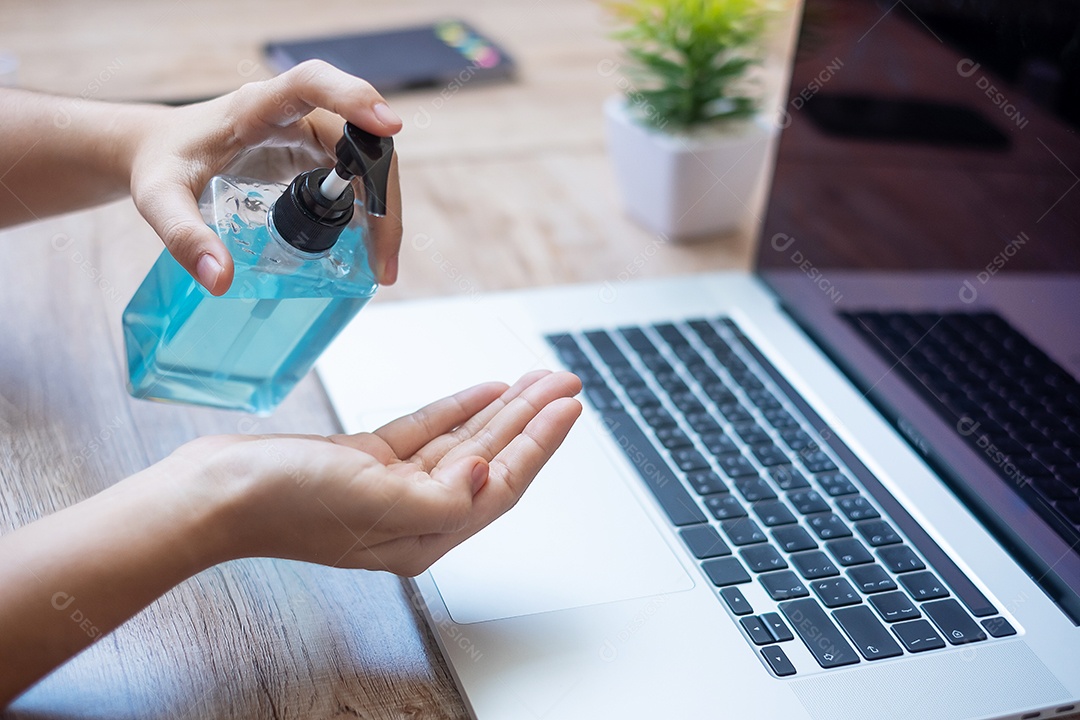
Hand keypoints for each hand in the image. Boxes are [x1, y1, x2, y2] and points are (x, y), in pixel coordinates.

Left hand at [128, 60, 403, 294]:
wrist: (155, 149)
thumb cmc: (159, 163)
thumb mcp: (160, 200)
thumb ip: (183, 236)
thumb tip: (220, 280)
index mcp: (257, 108)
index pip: (313, 84)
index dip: (354, 97)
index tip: (388, 125)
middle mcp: (293, 114)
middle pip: (360, 139)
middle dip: (382, 196)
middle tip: (383, 258)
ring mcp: (308, 133)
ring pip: (367, 161)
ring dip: (382, 210)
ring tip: (380, 266)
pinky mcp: (313, 155)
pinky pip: (356, 177)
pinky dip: (369, 212)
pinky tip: (367, 249)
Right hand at [179, 371, 581, 574]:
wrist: (215, 494)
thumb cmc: (283, 506)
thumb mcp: (373, 503)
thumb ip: (442, 498)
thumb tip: (487, 474)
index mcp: (425, 534)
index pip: (500, 483)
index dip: (539, 443)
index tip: (569, 406)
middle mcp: (415, 514)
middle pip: (491, 459)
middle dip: (530, 419)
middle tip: (563, 382)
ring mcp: (391, 487)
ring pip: (463, 441)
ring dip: (501, 410)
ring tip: (536, 380)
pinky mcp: (367, 462)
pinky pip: (427, 431)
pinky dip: (456, 409)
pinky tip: (483, 391)